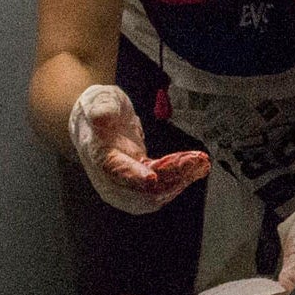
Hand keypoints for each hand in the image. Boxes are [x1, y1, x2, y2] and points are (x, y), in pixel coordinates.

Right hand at [70, 84, 208, 214]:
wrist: (93, 122)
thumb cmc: (97, 109)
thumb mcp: (97, 100)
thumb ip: (101, 108)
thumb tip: (101, 115)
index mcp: (100, 157)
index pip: (115, 170)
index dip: (134, 176)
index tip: (152, 177)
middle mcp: (111, 179)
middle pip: (141, 189)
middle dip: (172, 177)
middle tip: (195, 161)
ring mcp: (125, 186)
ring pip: (156, 194)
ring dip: (181, 181)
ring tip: (200, 163)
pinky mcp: (140, 186)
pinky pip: (161, 190)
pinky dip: (181, 180)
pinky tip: (196, 168)